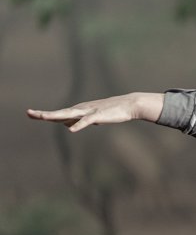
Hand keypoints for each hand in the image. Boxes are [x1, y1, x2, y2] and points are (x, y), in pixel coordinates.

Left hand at [27, 92, 163, 132]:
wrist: (129, 104)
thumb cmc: (112, 111)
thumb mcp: (92, 117)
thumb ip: (79, 120)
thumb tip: (69, 126)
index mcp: (79, 110)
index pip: (58, 114)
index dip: (44, 114)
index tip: (31, 114)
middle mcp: (81, 109)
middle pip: (59, 113)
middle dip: (44, 114)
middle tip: (28, 113)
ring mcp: (90, 111)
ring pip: (69, 114)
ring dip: (56, 116)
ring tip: (44, 117)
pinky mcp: (99, 115)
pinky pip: (87, 121)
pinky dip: (79, 125)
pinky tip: (72, 130)